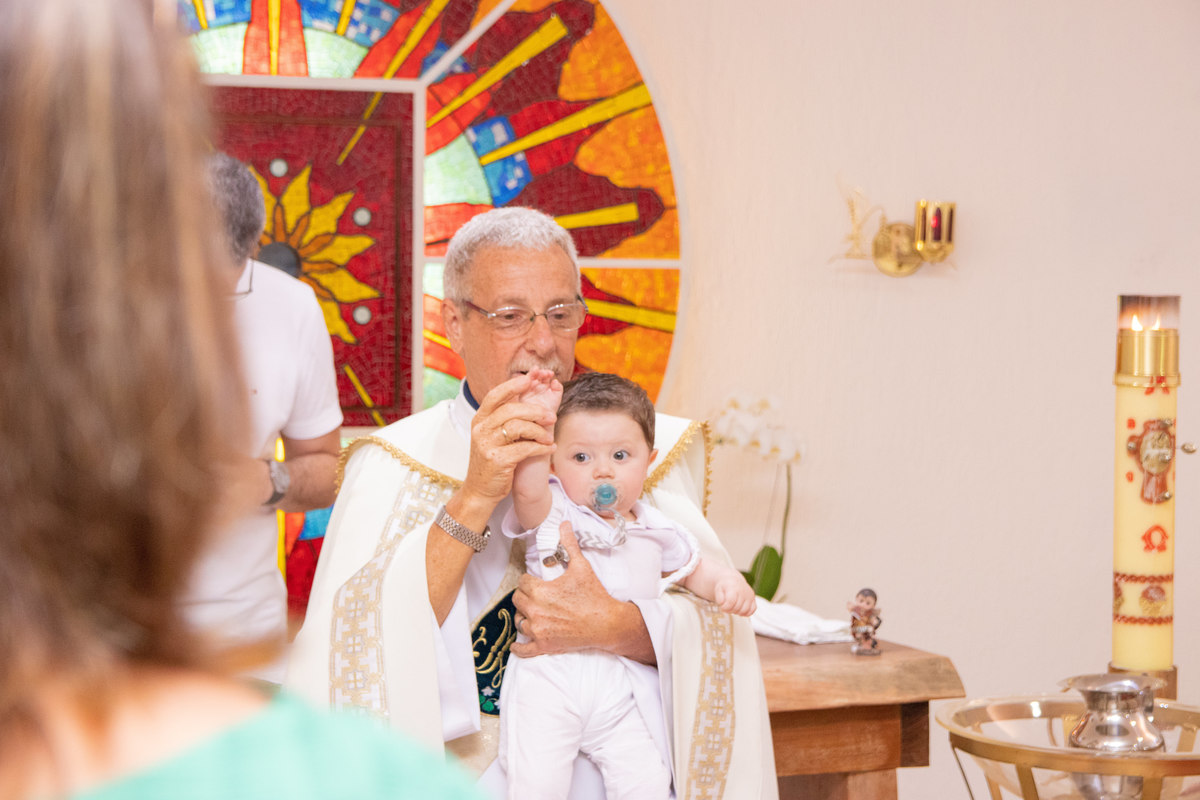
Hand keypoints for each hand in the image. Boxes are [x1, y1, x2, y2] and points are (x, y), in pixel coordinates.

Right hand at [459, 374, 557, 509]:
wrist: (480, 490)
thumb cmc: (491, 460)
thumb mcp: (491, 436)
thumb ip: (502, 418)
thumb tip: (522, 396)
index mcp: (480, 420)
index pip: (495, 395)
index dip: (514, 385)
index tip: (531, 378)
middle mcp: (481, 430)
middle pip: (510, 409)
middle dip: (535, 411)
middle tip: (551, 417)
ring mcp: (488, 445)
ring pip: (518, 427)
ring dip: (539, 430)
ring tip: (549, 437)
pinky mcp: (498, 460)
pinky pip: (525, 448)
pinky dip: (541, 447)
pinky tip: (549, 448)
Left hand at [511, 522, 642, 657]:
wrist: (607, 623)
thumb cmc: (594, 595)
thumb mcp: (581, 567)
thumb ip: (569, 545)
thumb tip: (564, 525)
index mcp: (540, 591)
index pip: (522, 582)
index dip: (529, 580)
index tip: (536, 581)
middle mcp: (535, 611)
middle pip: (517, 600)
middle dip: (526, 596)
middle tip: (536, 595)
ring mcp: (539, 630)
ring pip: (519, 621)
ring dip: (524, 616)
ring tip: (533, 613)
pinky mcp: (544, 645)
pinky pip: (524, 649)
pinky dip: (519, 647)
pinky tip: (517, 644)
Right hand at [517, 368, 561, 419]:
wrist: (542, 423)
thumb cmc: (550, 410)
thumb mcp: (556, 398)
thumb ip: (558, 388)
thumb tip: (555, 381)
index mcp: (544, 385)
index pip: (544, 375)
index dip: (547, 373)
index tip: (551, 374)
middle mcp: (535, 386)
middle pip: (536, 374)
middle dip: (540, 372)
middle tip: (544, 373)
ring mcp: (528, 389)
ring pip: (529, 378)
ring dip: (533, 373)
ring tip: (536, 371)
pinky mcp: (522, 394)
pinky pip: (522, 386)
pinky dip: (525, 380)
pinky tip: (529, 378)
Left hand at [714, 573, 756, 616]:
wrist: (732, 580)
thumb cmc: (724, 586)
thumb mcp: (718, 590)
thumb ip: (719, 598)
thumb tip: (723, 604)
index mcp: (733, 587)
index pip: (730, 602)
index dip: (725, 607)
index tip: (722, 607)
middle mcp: (743, 591)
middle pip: (737, 608)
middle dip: (729, 610)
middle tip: (726, 607)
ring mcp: (749, 595)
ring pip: (744, 611)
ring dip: (737, 612)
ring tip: (732, 607)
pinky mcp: (753, 599)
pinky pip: (752, 610)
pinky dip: (745, 613)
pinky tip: (739, 609)